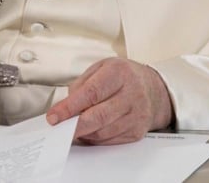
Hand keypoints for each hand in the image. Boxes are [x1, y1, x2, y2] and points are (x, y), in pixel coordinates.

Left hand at [46, 57, 173, 144]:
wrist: (154, 89)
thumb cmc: (123, 77)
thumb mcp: (101, 68)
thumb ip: (81, 85)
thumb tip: (65, 107)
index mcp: (120, 73)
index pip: (91, 93)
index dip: (69, 107)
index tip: (54, 116)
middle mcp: (132, 93)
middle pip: (98, 116)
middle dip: (74, 125)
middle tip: (58, 128)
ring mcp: (137, 115)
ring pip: (102, 132)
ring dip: (83, 133)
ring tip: (73, 127)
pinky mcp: (137, 132)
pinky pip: (110, 141)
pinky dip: (95, 138)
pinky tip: (89, 131)